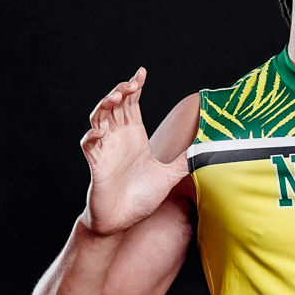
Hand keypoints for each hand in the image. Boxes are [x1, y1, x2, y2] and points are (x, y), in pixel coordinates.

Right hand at [81, 69, 188, 233]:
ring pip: (99, 118)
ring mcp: (105, 149)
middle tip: (131, 84)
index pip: (132, 104)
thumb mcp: (169, 176)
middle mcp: (118, 138)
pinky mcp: (96, 164)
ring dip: (105, 106)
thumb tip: (206, 149)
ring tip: (116, 98)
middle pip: (115, 105)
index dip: (134, 86)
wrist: (122, 221)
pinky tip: (99, 132)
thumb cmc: (141, 198)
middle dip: (121, 91)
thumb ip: (184, 160)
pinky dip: (92, 136)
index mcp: (135, 136)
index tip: (142, 73)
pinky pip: (88, 145)